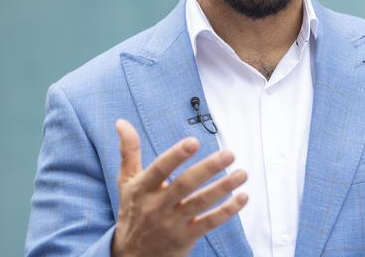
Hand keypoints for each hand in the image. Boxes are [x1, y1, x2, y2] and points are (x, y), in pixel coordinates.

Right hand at [111, 119, 247, 256]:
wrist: (130, 255)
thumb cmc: (133, 210)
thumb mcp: (126, 182)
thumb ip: (128, 151)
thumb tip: (121, 122)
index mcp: (143, 188)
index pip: (160, 169)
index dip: (176, 155)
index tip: (194, 142)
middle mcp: (157, 205)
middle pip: (185, 184)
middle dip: (209, 168)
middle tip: (229, 153)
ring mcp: (172, 223)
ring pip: (200, 203)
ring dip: (223, 187)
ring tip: (242, 173)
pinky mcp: (186, 237)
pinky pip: (209, 223)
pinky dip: (227, 211)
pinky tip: (242, 197)